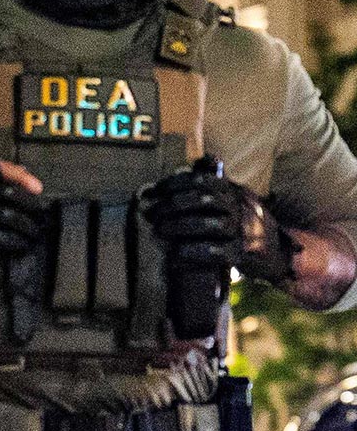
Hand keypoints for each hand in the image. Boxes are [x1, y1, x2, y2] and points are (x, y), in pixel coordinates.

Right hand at [0, 149, 44, 275]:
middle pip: (5, 191)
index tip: (37, 187)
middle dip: (28, 205)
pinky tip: (19, 245)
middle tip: (38, 215)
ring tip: (33, 232)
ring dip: (25, 225)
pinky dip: (13, 241)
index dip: (20, 176)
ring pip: (5, 214)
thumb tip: (21, 171)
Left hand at [143, 165, 295, 285]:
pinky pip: (214, 252)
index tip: (155, 191)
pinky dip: (190, 254)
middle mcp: (241, 207)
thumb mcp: (235, 200)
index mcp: (235, 191)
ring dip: (178, 228)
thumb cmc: (246, 226)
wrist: (278, 254)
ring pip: (208, 224)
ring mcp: (244, 231)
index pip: (203, 179)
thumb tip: (182, 173)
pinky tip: (173, 258)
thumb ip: (213, 187)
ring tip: (159, 232)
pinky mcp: (243, 255)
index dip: (175, 183)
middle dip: (171, 206)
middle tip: (152, 214)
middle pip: (203, 199)